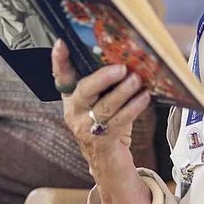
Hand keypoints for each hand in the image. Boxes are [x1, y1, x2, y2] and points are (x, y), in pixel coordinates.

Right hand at [52, 39, 149, 178]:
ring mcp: (86, 128)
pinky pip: (119, 120)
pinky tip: (144, 97)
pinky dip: (133, 107)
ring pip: (104, 106)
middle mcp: (74, 111)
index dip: (59, 60)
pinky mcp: (102, 140)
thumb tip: (125, 58)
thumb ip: (105, 83)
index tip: (61, 44)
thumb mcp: (101, 100)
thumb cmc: (107, 123)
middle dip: (102, 78)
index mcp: (71, 97)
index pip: (61, 76)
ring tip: (136, 80)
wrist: (108, 160)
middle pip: (84, 91)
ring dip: (122, 92)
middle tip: (120, 68)